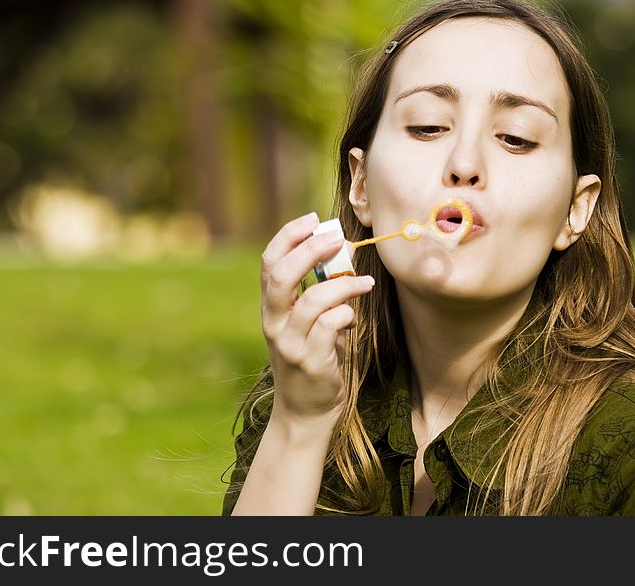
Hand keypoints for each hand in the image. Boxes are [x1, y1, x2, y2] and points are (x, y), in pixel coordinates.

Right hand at [260, 212, 374, 426]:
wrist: (304, 414)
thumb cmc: (311, 361)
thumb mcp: (305, 325)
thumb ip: (315, 296)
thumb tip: (341, 260)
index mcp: (271, 309)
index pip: (269, 263)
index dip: (289, 236)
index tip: (314, 221)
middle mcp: (274, 324)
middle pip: (282, 276)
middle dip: (310, 251)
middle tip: (336, 240)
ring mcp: (290, 344)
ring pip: (313, 301)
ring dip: (343, 286)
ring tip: (365, 283)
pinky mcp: (310, 361)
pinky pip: (329, 327)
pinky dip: (346, 315)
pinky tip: (354, 318)